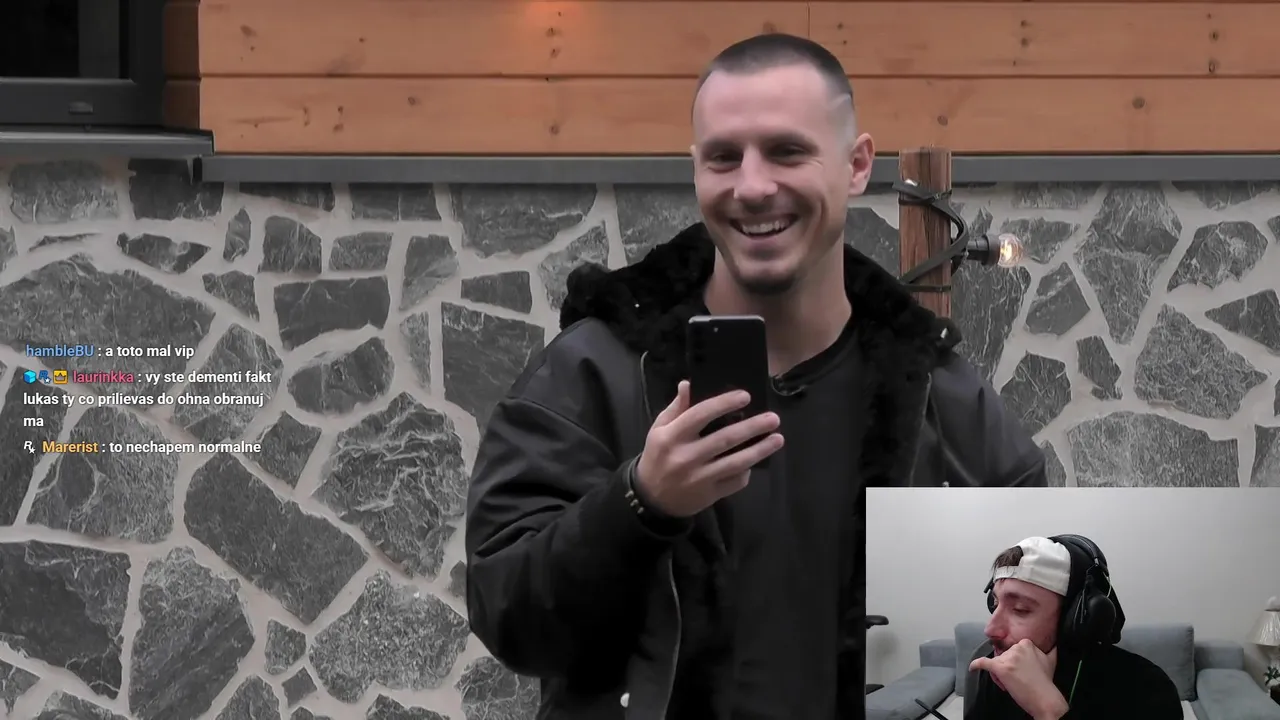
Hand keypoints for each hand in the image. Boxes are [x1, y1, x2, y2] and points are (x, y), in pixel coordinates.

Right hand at [634, 381, 782, 516]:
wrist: (652, 498)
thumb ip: (676, 408)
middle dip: (752, 427)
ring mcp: (699, 477)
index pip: (700, 415)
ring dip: (759, 450)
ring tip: (778, 439)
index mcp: (672, 436)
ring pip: (735, 462)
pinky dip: (747, 472)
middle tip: (774, 418)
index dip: (724, 404)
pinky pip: (735, 482)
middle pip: (725, 439)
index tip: (746, 396)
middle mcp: (686, 456)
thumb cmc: (658, 457)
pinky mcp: (709, 494)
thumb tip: (688, 384)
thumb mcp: (659, 430)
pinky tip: (756, 461)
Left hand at [969, 640, 1067, 719]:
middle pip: (1003, 656)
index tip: (1020, 670)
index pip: (1012, 650)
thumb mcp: (1051, 660)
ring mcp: (1009, 658)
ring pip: (996, 662)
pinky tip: (972, 667)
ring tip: (1011, 684)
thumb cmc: (1046, 682)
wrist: (1045, 699)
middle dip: (1007, 667)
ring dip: (999, 674)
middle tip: (1017, 679)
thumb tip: (1052, 643)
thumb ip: (1049, 649)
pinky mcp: (1001, 669)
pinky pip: (984, 663)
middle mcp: (1017, 648)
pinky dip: (976, 664)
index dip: (1014, 661)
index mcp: (1026, 643)